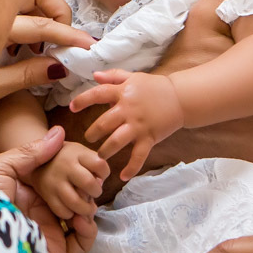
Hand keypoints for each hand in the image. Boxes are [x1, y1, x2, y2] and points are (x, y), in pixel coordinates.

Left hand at [0, 14, 95, 108]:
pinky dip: (22, 18)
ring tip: (35, 48)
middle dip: (54, 10)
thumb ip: (24, 74)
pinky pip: (7, 5)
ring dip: (38, 15)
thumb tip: (59, 67)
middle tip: (57, 40)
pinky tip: (18, 47)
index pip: (39, 25)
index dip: (68, 34)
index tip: (88, 44)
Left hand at [0, 127, 97, 252]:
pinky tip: (82, 220)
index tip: (85, 170)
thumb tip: (60, 132)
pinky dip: (88, 233)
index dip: (74, 178)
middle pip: (73, 203)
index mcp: (28, 193)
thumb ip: (31, 152)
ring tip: (87, 203)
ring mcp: (47, 231)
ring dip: (89, 212)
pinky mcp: (52, 250)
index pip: (60, 185)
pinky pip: (79, 245)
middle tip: (90, 188)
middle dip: (85, 195)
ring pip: (80, 223)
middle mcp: (39, 212)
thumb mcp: (0, 166)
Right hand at [30, 141, 108, 219]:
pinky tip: (71, 208)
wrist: (36, 161)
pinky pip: (63, 211)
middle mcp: (65, 166)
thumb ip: (94, 163)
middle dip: (96, 191)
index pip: (100, 165)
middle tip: (93, 192)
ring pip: (76, 202)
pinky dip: (70, 213)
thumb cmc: (65, 158)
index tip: (100, 175)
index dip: (104, 173)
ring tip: (86, 205)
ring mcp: (54, 181)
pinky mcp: (47, 195)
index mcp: (76, 153)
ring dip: (86, 208)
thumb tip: (100, 182)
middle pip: (89, 183)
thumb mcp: (80, 152)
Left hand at [70, 70, 184, 180]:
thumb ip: (113, 76)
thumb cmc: (155, 87)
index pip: (99, 94)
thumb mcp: (133, 77)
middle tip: (88, 138)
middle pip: (104, 123)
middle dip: (93, 133)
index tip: (72, 108)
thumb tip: (94, 75)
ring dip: (106, 151)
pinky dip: (131, 168)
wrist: (181, 97)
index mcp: (123, 92)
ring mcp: (139, 125)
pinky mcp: (150, 138)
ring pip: (117, 141)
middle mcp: (129, 109)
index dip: (83, 100)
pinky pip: (139, 155)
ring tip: (100, 157)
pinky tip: (123, 177)